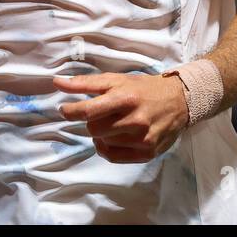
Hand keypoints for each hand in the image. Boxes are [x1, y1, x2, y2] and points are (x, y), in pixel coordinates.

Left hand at [55, 72, 189, 163]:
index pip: (88, 111)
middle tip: (100, 114)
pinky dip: (106, 148)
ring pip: (102, 143)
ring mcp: (142, 138)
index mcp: (125, 97)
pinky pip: (113, 156)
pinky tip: (111, 139)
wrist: (179, 100)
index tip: (64, 109)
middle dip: (91, 121)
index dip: (70, 112)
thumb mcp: (116, 80)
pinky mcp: (147, 152)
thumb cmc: (143, 88)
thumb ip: (85, 83)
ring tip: (111, 124)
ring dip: (100, 134)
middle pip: (93, 129)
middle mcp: (134, 120)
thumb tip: (56, 82)